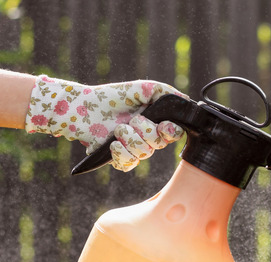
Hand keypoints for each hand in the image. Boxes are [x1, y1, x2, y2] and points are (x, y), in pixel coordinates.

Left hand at [25, 75, 185, 170]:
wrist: (84, 106)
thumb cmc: (114, 97)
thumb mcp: (142, 88)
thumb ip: (164, 92)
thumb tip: (185, 100)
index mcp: (157, 122)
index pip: (175, 133)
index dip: (170, 132)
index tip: (163, 126)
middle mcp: (148, 138)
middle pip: (159, 144)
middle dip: (145, 131)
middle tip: (131, 120)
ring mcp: (134, 149)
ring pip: (144, 154)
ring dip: (130, 139)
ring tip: (118, 129)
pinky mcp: (119, 158)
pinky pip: (128, 164)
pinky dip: (121, 154)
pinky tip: (113, 144)